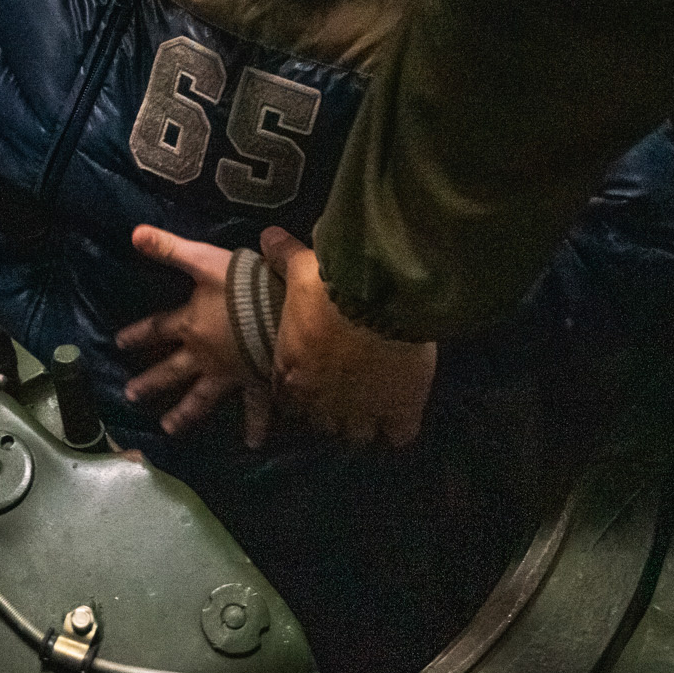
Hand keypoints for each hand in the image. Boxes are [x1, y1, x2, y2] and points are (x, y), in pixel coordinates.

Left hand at [118, 226, 271, 445]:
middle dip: (150, 383)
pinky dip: (255, 425)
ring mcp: (228, 373)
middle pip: (170, 371)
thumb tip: (134, 233)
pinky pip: (255, 407)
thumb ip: (170, 248)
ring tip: (168, 429)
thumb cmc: (245, 285)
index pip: (156, 329)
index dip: (137, 335)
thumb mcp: (205, 260)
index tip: (118, 344)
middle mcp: (203, 355)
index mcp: (190, 324)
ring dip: (184, 414)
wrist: (284, 313)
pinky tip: (253, 444)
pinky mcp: (256, 381)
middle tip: (130, 397)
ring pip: (201, 398)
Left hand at [261, 227, 435, 447]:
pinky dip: (401, 428)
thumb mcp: (303, 267)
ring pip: (356, 435)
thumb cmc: (332, 285)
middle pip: (321, 421)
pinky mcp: (398, 412)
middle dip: (331, 411)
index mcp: (291, 368)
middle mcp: (320, 399)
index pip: (285, 397)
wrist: (379, 299)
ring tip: (375, 407)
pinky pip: (399, 436)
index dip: (299, 390)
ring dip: (363, 424)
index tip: (311, 379)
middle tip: (346, 392)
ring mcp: (360, 411)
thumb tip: (268, 236)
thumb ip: (284, 257)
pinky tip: (405, 413)